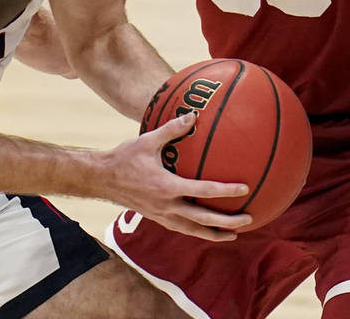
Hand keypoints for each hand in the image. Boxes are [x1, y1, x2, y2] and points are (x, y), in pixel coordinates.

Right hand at [99, 112, 250, 240]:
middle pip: (203, 220)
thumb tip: (193, 115)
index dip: (225, 191)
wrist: (101, 179)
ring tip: (233, 234)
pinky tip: (205, 228)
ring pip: (194, 230)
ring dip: (214, 233)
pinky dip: (197, 230)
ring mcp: (161, 215)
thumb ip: (171, 129)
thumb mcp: (147, 140)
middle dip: (227, 222)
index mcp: (167, 187)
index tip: (244, 188)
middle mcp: (167, 206)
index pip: (203, 190)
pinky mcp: (157, 218)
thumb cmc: (124, 158)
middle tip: (248, 219)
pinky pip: (182, 228)